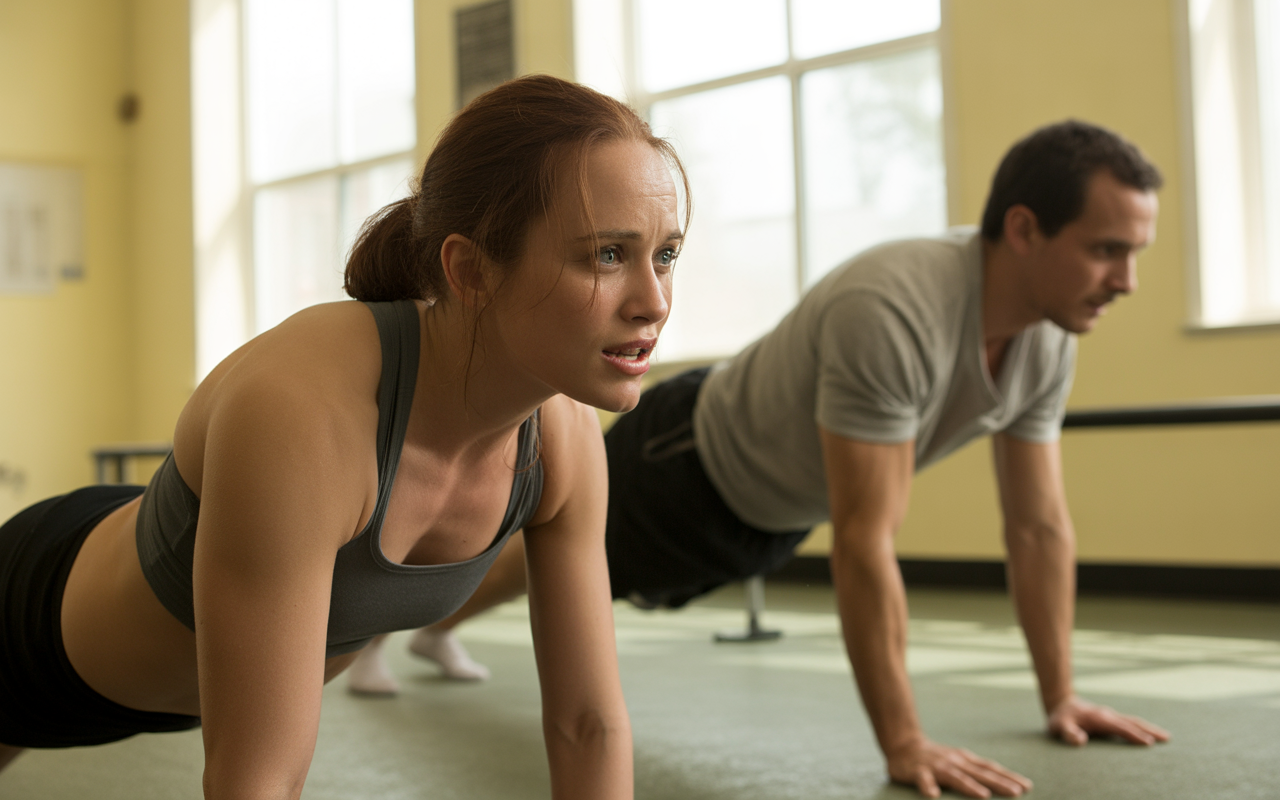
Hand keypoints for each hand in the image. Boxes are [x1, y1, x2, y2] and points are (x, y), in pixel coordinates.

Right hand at [886, 737, 1032, 797]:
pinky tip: (934, 796)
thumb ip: (976, 771)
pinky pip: (923, 780)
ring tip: (984, 796)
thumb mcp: (959, 761)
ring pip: (955, 777)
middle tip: (1017, 792)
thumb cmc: (936, 758)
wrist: (904, 744)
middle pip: (979, 774)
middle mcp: (954, 762)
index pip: (990, 769)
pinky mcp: (917, 771)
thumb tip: (1004, 783)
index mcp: (965, 760)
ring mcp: (936, 766)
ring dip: (969, 786)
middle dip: (998, 783)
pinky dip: (928, 788)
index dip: (1008, 777)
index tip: (1027, 786)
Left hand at [1047, 695, 1169, 745]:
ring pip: (1134, 721)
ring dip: (1150, 728)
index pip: (1119, 727)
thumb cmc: (1060, 719)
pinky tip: (1151, 733)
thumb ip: (1068, 733)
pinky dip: (1142, 727)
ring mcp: (1111, 715)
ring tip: (1166, 737)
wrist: (1062, 704)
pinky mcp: (1112, 718)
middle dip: (1149, 730)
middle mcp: (1108, 715)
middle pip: (1132, 722)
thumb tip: (1081, 741)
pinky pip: (1130, 722)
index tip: (1148, 743)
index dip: (1133, 735)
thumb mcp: (1058, 727)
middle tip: (1167, 739)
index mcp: (1098, 718)